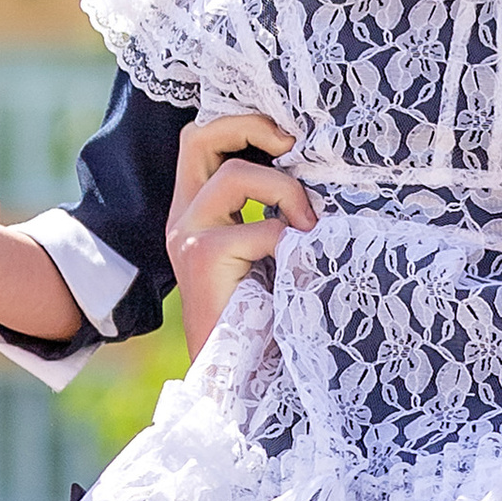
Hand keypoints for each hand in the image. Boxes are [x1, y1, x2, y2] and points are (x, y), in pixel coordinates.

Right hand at [168, 113, 317, 360]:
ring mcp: (188, 234)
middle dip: (252, 127)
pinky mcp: (203, 256)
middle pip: (200, 136)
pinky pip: (263, 227)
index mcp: (195, 211)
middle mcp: (183, 216)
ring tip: (311, 228)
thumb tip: (318, 171)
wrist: (241, 376)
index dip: (241, 124)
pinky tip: (303, 266)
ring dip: (288, 192)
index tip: (289, 140)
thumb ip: (273, 210)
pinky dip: (292, 241)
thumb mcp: (268, 251)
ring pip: (239, 174)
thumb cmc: (265, 313)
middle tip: (294, 146)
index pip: (201, 140)